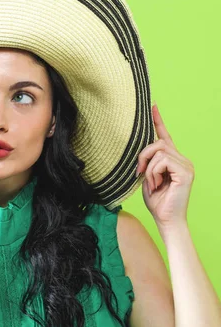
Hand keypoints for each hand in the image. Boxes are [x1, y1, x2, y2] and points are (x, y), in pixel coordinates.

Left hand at [136, 103, 194, 228]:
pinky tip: (158, 184)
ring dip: (149, 167)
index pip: (165, 137)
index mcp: (173, 160)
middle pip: (157, 142)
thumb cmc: (157, 202)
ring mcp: (186, 165)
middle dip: (143, 156)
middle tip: (139, 172)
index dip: (158, 121)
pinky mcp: (186, 171)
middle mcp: (182, 159)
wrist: (166, 220)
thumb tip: (142, 149)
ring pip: (158, 151)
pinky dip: (154, 172)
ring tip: (153, 182)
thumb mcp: (147, 177)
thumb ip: (147, 162)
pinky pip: (162, 161)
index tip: (152, 106)